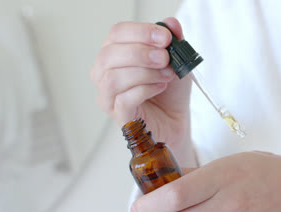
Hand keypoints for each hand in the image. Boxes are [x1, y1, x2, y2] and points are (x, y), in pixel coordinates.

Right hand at [90, 18, 192, 160]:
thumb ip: (172, 40)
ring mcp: (108, 97)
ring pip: (113, 78)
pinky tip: (160, 87)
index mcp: (115, 54)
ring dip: (144, 73)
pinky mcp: (119, 116)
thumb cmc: (169, 92)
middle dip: (141, 53)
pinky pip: (123, 100)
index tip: (165, 37)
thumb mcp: (175, 60)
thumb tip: (171, 23)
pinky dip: (145, 90)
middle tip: (165, 57)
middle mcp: (105, 74)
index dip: (141, 32)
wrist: (176, 120)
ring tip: (166, 75)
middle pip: (109, 55)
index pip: (117, 34)